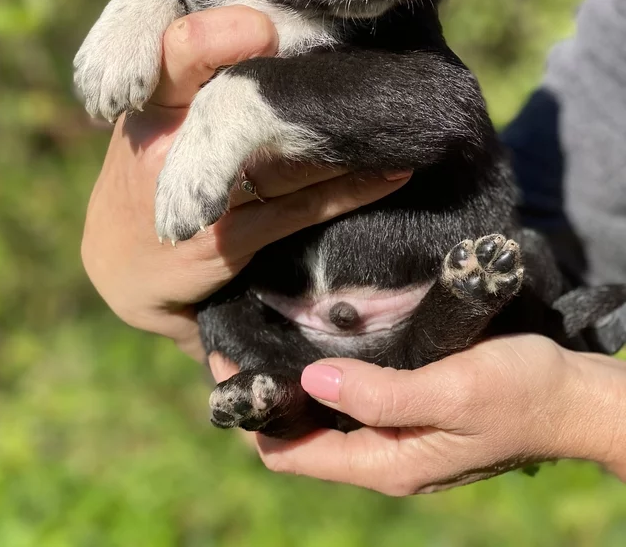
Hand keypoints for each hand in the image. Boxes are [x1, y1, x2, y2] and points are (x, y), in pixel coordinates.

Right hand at [81, 4, 410, 360]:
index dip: (213, 37)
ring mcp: (196, 192)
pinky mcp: (228, 238)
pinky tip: (392, 169)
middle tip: (311, 51)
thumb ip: (194, 64)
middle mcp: (167, 141)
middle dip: (263, 79)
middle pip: (218, 101)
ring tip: (391, 107)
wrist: (122, 261)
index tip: (261, 26)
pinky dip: (350, 188)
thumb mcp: (153, 110)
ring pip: (278, 154)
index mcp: (153, 98)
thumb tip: (273, 9)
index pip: (172, 52)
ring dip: (336, 133)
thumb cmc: (149, 163)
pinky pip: (299, 207)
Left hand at [240, 335, 625, 491]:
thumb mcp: (452, 391)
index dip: (250, 415)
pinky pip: (348, 400)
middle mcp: (381, 456)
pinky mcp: (407, 411)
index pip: (289, 453)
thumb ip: (382, 395)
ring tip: (265, 332)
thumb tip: (309, 386)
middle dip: (263, 396)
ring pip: (320, 417)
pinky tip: (316, 339)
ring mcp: (394, 436)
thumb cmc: (519, 391)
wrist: (570, 396)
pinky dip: (323, 376)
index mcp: (384, 463)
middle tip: (236, 338)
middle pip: (298, 436)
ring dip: (291, 383)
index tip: (225, 363)